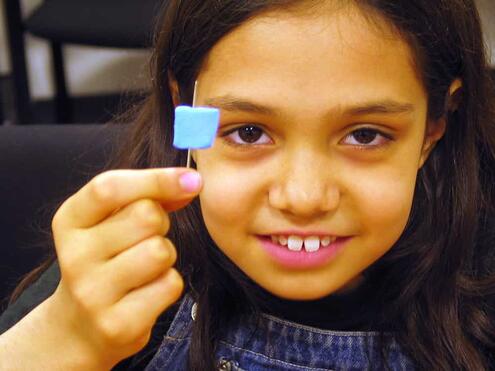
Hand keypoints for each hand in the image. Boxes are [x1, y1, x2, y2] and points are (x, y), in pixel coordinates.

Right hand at [47, 167, 200, 368]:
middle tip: (145, 239)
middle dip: (161, 224)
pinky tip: (147, 293)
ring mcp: (92, 293)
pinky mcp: (117, 324)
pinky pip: (170, 284)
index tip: (193, 179)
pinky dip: (169, 284)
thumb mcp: (111, 221)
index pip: (110, 188)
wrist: (81, 327)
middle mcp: (74, 255)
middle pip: (146, 216)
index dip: (156, 179)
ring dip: (166, 256)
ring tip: (146, 268)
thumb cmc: (107, 261)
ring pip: (160, 251)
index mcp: (70, 220)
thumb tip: (191, 182)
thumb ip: (147, 195)